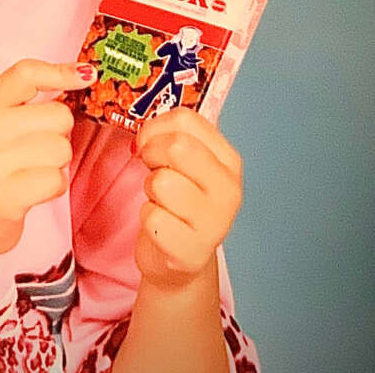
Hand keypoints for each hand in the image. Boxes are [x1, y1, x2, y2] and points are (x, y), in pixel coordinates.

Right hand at [0, 59, 93, 256]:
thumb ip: (30, 102)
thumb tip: (84, 74)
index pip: (26, 73)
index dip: (61, 70)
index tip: (87, 75)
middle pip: (59, 115)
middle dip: (59, 135)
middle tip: (35, 150)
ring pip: (62, 149)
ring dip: (57, 164)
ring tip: (31, 171)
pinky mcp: (6, 194)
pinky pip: (57, 180)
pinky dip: (54, 187)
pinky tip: (33, 190)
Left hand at [133, 106, 242, 290]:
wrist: (182, 255)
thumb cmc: (180, 198)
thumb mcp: (185, 161)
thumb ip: (171, 136)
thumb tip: (144, 135)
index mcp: (229, 160)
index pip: (186, 120)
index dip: (155, 127)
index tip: (150, 142)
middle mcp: (229, 190)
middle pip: (177, 147)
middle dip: (152, 154)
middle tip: (153, 169)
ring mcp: (215, 223)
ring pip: (161, 182)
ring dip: (150, 189)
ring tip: (162, 201)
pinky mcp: (191, 251)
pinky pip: (152, 217)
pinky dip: (147, 218)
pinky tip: (162, 226)